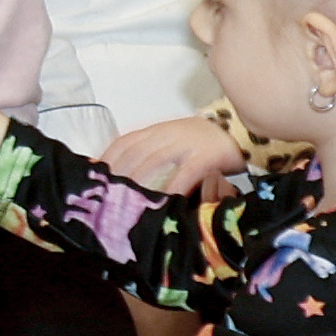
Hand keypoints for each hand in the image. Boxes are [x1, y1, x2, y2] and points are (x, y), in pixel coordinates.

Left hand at [102, 117, 245, 195]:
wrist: (240, 131)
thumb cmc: (203, 142)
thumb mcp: (174, 141)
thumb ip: (154, 153)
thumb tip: (130, 177)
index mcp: (156, 130)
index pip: (124, 142)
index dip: (107, 160)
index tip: (95, 179)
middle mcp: (166, 134)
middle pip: (134, 154)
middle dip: (118, 177)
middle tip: (107, 199)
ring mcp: (186, 144)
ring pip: (154, 163)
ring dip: (139, 184)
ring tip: (127, 205)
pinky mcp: (205, 156)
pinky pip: (184, 173)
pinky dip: (172, 188)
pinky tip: (164, 203)